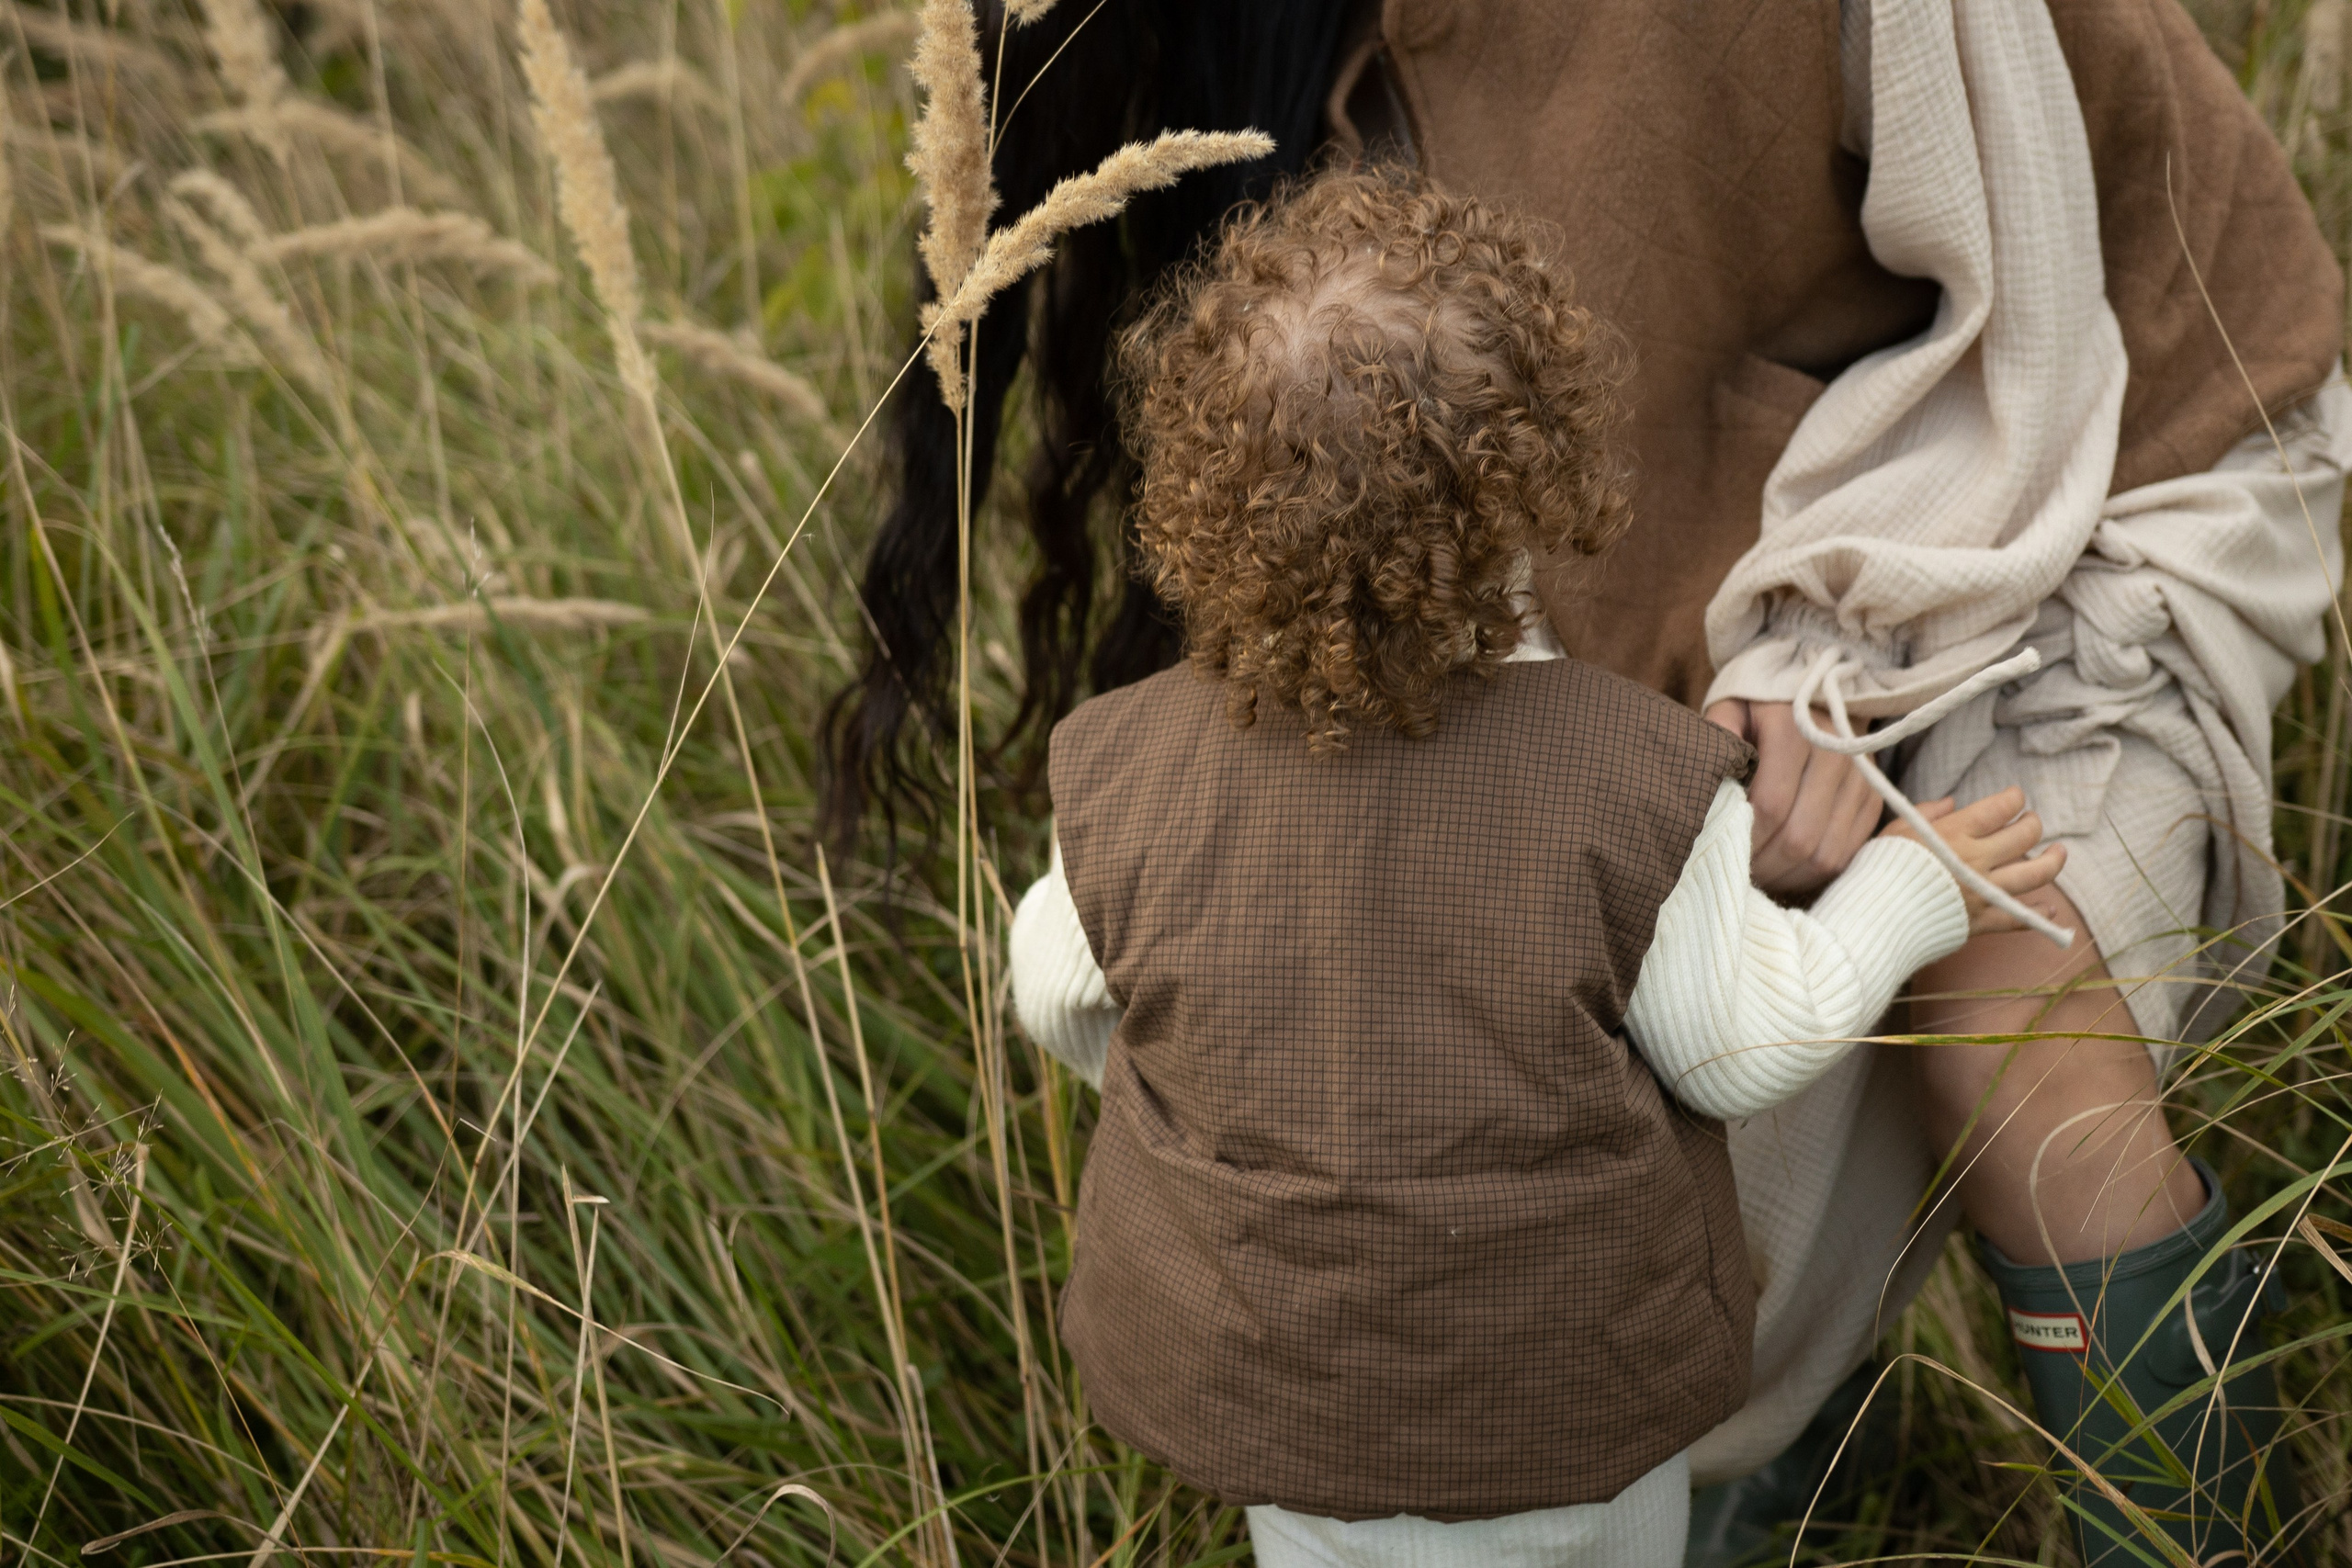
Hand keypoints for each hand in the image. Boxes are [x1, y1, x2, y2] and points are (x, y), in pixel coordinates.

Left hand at [1704, 699, 1881, 894]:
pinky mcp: (1872, 801)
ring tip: (1757, 875)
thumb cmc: (1760, 706)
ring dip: (1787, 876)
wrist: (1816, 691)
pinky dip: (1812, 873)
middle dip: (1763, 865)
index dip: (1744, 838)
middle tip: (1734, 872)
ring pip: (1825, 855)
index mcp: (1797, 730)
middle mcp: (1837, 756)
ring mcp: (1861, 780)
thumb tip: (1703, 776)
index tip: (1720, 849)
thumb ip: (1717, 737)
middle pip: (1799, 838)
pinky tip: (1784, 870)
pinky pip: (1846, 855)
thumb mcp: (1731, 708)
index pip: (1771, 805)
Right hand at [1882, 786, 2067, 934]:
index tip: (2015, 797)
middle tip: (2031, 822)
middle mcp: (1976, 860)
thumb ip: (1926, 813)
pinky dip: (2039, 915)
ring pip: (2035, 874)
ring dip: (2053, 861)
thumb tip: (1951, 802)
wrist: (1873, 917)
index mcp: (1955, 834)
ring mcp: (1983, 893)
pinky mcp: (1981, 922)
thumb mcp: (1896, 831)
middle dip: (2032, 824)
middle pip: (2024, 836)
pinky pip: (2020, 919)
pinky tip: (2052, 909)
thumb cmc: (1878, 870)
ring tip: (2059, 852)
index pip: (2000, 808)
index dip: (2014, 798)